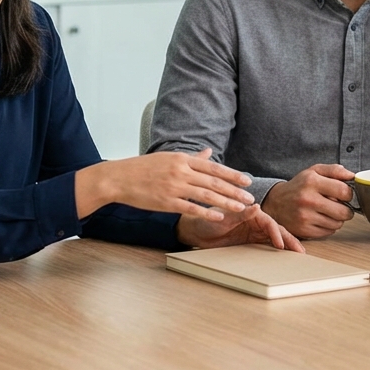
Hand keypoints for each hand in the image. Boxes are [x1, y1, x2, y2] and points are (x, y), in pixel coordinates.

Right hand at [76, 148, 253, 221]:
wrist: (119, 178)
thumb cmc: (143, 168)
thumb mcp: (168, 158)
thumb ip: (191, 158)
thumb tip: (209, 152)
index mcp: (182, 159)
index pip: (213, 167)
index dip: (232, 174)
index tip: (247, 181)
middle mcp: (181, 171)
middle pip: (214, 181)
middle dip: (234, 190)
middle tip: (250, 197)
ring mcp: (174, 187)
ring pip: (206, 195)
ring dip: (226, 202)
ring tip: (241, 207)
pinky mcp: (166, 202)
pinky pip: (190, 208)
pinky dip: (206, 212)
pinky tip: (219, 216)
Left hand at [177, 204, 305, 251]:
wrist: (196, 230)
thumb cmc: (207, 220)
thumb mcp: (223, 217)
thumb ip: (240, 214)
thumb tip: (256, 206)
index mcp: (250, 212)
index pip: (268, 222)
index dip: (276, 233)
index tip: (280, 244)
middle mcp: (255, 220)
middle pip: (276, 230)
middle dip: (289, 239)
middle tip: (300, 251)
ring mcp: (254, 231)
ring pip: (274, 237)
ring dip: (287, 244)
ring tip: (298, 253)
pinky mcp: (250, 240)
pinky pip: (267, 244)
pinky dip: (277, 249)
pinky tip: (285, 256)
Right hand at [261, 164, 355, 238]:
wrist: (276, 202)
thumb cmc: (299, 186)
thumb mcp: (314, 171)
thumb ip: (334, 170)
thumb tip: (352, 176)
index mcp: (312, 181)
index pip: (344, 191)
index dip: (350, 194)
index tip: (346, 195)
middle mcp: (308, 199)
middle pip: (344, 212)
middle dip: (347, 210)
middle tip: (341, 206)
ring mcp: (305, 217)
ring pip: (337, 224)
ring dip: (338, 219)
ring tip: (329, 212)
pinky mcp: (304, 230)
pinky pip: (329, 232)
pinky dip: (329, 226)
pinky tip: (321, 219)